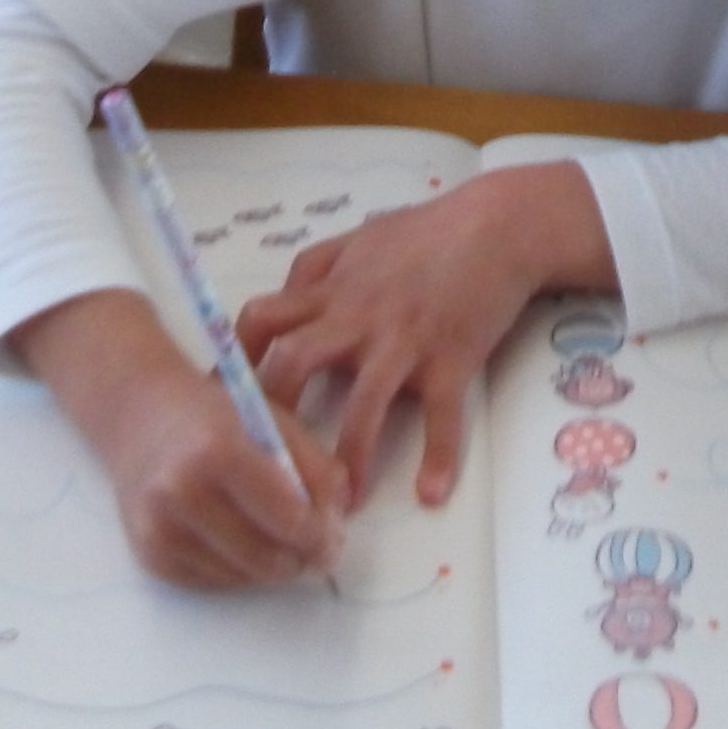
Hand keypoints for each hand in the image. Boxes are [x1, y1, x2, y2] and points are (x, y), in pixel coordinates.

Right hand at [16, 289, 344, 591]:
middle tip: (315, 551)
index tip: (333, 540)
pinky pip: (211, 583)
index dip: (319, 536)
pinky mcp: (149, 557)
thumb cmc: (214, 413)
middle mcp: (182, 494)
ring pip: (240, 577)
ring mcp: (160, 530)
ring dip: (269, 568)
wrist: (139, 415)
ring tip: (279, 542)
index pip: (287, 516)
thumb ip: (315, 467)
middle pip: (265, 557)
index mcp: (219, 452)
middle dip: (299, 559)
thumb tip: (339, 521)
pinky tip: (242, 543)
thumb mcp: (273, 421)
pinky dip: (236, 571)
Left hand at [238, 162, 613, 509]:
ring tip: (341, 503)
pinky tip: (431, 493)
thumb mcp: (361, 237)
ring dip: (349, 457)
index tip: (228, 402)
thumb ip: (317, 267)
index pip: (263, 319)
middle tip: (271, 465)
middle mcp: (359, 317)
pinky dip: (438, 456)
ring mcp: (406, 340)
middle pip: (296, 363)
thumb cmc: (429, 231)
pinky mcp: (452, 358)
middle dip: (277, 417)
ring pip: (364, 403)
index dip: (237, 360)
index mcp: (334, 290)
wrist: (500, 225)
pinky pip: (443, 414)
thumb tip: (282, 301)